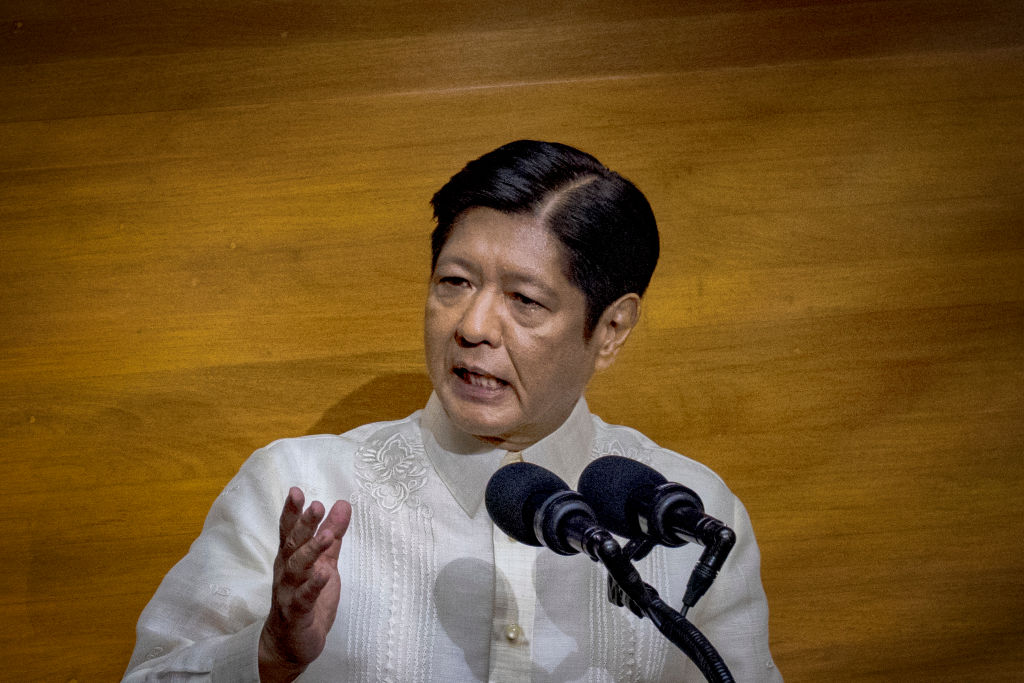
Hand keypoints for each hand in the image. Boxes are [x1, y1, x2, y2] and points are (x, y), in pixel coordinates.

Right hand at [258, 487, 351, 681]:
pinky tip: (323, 574)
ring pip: (297, 569)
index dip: (292, 512)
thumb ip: (332, 535)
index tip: (297, 490)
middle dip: (303, 525)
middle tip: (315, 505)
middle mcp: (286, 572)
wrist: (290, 643)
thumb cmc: (306, 598)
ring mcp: (289, 593)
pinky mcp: (296, 613)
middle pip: (292, 545)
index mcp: (291, 558)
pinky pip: (304, 598)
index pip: (289, 530)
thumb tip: (343, 505)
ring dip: (310, 551)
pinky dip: (313, 585)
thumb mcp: (324, 562)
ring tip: (326, 536)